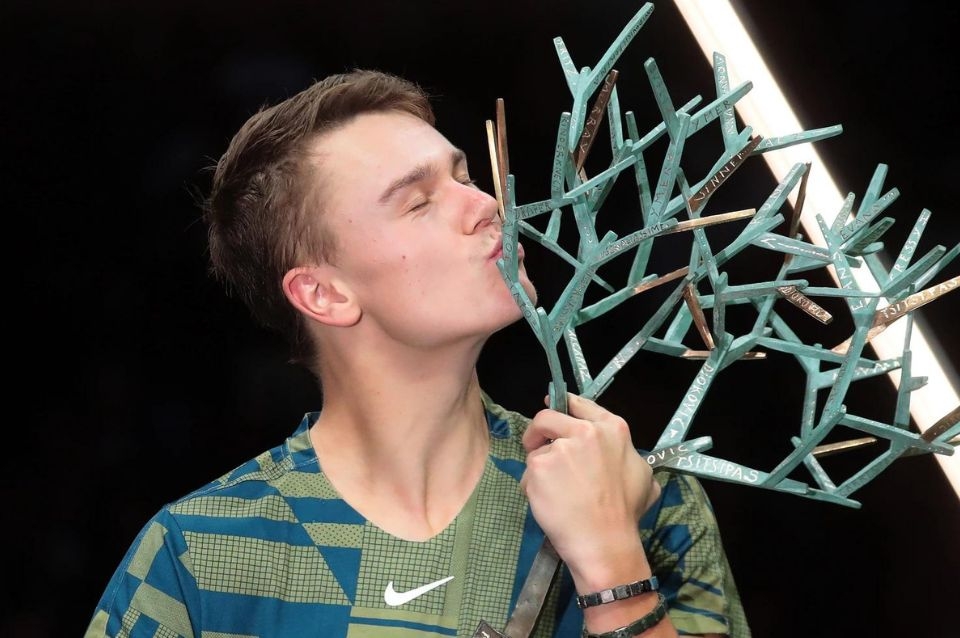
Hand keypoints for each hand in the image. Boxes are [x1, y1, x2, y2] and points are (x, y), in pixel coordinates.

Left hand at [519, 393, 660, 587]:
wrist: (605, 542)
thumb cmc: (626, 513)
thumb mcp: (644, 475)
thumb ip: (626, 454)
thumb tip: (616, 453)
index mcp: (612, 429)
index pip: (578, 404)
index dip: (563, 407)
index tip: (552, 410)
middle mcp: (585, 431)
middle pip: (547, 417)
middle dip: (539, 433)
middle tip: (538, 448)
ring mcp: (560, 448)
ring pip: (537, 450)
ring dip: (540, 468)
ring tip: (555, 492)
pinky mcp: (539, 466)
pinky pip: (527, 473)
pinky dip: (531, 487)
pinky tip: (547, 503)